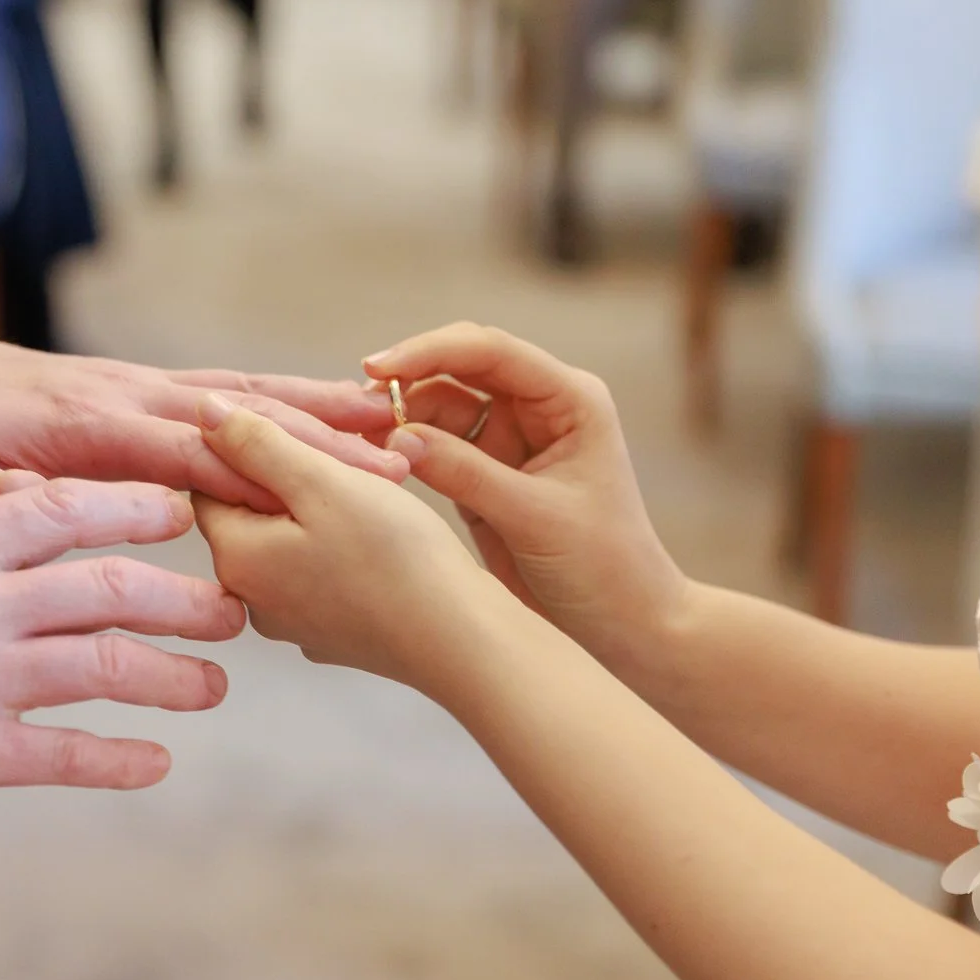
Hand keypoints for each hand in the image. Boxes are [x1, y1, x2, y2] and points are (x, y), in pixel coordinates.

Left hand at [0, 317, 406, 513]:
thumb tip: (52, 510)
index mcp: (85, 424)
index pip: (192, 449)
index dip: (266, 468)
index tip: (333, 487)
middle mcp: (125, 394)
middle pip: (242, 413)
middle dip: (323, 433)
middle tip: (400, 452)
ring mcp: (138, 386)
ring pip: (246, 393)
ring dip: (319, 405)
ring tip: (395, 416)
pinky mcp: (139, 391)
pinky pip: (225, 393)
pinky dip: (284, 398)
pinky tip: (331, 409)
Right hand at [0, 479, 245, 838]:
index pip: (59, 507)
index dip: (130, 507)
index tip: (179, 512)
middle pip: (106, 586)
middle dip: (181, 597)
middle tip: (232, 608)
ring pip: (101, 667)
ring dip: (171, 677)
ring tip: (213, 687)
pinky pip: (61, 754)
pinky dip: (117, 759)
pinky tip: (154, 764)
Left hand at [189, 396, 494, 689]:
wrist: (462, 641)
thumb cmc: (396, 559)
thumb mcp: (323, 482)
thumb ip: (259, 444)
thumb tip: (206, 411)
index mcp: (236, 559)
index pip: (208, 483)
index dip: (250, 448)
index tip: (304, 434)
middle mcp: (251, 599)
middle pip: (249, 513)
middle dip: (289, 476)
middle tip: (346, 457)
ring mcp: (293, 621)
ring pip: (290, 540)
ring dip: (320, 508)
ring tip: (371, 491)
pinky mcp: (331, 632)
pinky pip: (320, 571)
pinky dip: (341, 545)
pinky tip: (382, 535)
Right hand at [362, 324, 686, 672]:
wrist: (624, 628)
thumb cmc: (603, 566)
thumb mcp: (534, 516)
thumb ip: (466, 472)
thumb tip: (396, 436)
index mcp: (568, 400)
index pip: (491, 352)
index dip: (430, 351)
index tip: (379, 368)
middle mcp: (538, 409)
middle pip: (459, 369)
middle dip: (409, 380)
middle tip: (355, 404)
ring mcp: (509, 441)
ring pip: (441, 408)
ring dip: (401, 416)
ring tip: (356, 438)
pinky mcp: (485, 476)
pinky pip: (436, 448)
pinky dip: (405, 450)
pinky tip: (373, 458)